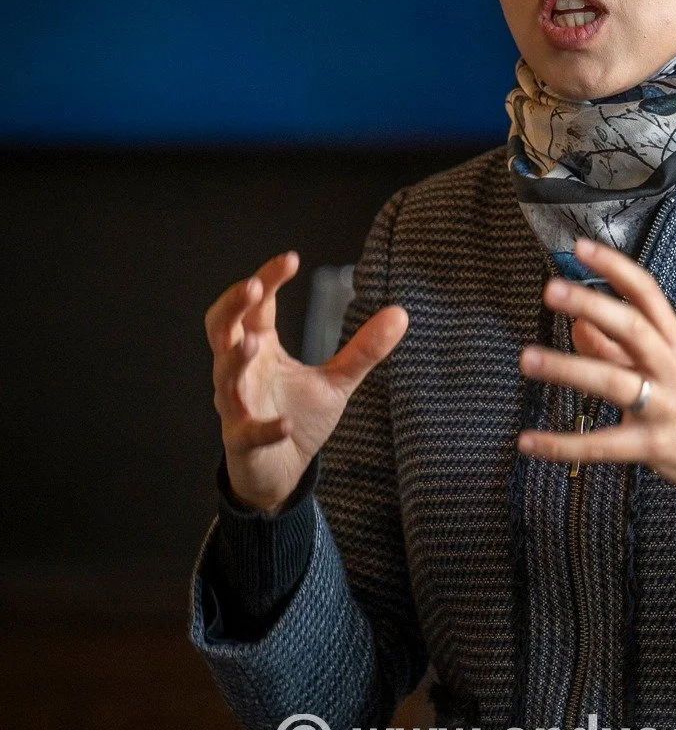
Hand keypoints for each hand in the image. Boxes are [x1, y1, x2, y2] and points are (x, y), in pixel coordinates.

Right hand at [205, 251, 408, 513]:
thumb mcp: (336, 381)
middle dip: (232, 307)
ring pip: (225, 377)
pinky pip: (247, 432)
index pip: (256, 307)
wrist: (280, 472)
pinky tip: (283, 424)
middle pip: (221, 329)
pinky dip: (264, 428)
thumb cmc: (295, 417)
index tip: (290, 258)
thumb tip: (401, 313)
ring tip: (253, 344)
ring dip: (236, 361)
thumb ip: (363, 349)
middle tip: (253, 286)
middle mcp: (242, 372)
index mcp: (261, 349)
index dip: (267, 280)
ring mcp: (237, 406)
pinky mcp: (242, 442)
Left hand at [516, 237, 675, 502]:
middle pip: (633, 328)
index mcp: (673, 342)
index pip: (647, 294)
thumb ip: (616, 347)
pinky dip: (562, 444)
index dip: (615, 268)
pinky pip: (602, 444)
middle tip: (552, 290)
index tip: (581, 248)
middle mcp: (670, 367)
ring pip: (613, 382)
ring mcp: (663, 406)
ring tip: (527, 359)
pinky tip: (529, 441)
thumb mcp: (663, 368)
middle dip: (591, 305)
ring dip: (567, 368)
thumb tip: (577, 322)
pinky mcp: (652, 446)